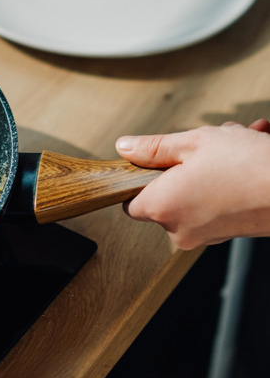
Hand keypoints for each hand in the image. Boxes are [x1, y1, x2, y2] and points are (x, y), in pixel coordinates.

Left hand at [115, 119, 269, 249]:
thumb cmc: (250, 166)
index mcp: (162, 207)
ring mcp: (205, 235)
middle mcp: (179, 229)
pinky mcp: (229, 234)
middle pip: (167, 194)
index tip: (157, 163)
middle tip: (212, 143)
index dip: (139, 180)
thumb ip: (153, 147)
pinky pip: (219, 201)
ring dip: (215, 166)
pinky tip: (253, 152)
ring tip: (241, 142)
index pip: (130, 202)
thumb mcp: (194, 143)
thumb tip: (125, 147)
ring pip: (198, 192)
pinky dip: (231, 180)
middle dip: (188, 164)